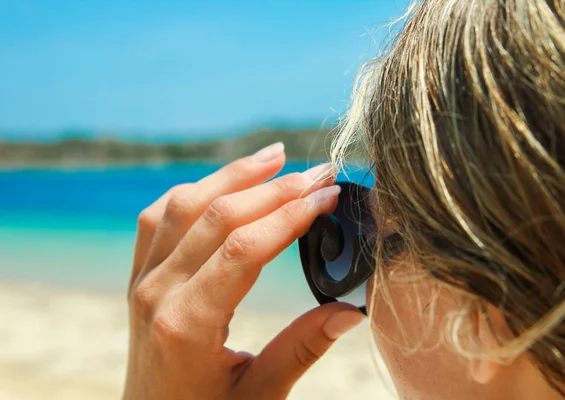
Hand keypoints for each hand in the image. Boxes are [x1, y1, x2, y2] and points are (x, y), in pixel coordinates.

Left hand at [123, 143, 365, 399]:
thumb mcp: (260, 395)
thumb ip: (302, 349)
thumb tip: (350, 310)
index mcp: (188, 324)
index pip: (244, 248)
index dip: (291, 215)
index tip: (329, 195)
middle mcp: (158, 292)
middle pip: (218, 216)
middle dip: (275, 188)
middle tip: (319, 173)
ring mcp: (143, 280)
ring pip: (184, 205)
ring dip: (233, 175)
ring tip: (276, 156)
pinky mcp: (139, 275)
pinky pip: (159, 217)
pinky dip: (194, 191)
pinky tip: (225, 181)